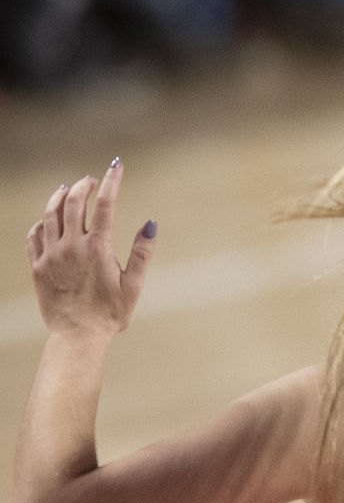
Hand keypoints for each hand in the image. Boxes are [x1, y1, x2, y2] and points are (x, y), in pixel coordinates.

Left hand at [26, 163, 155, 340]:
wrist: (76, 337)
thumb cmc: (110, 312)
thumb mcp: (134, 284)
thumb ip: (142, 252)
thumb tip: (151, 223)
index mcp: (97, 248)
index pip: (105, 203)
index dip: (112, 180)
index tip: (117, 165)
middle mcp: (71, 248)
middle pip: (72, 203)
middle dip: (83, 185)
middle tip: (91, 180)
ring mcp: (51, 257)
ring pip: (49, 215)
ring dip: (59, 197)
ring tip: (67, 189)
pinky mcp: (37, 268)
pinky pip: (33, 236)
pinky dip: (41, 222)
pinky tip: (48, 219)